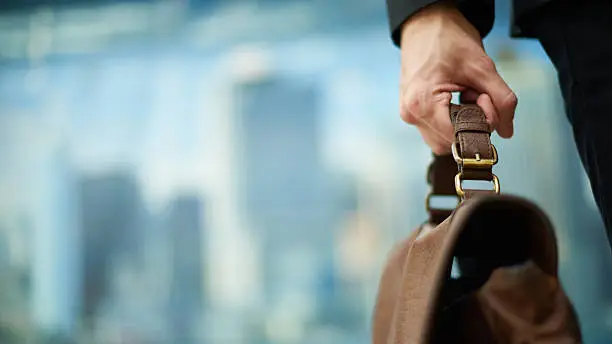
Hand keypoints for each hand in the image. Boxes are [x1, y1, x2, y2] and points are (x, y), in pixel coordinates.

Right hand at [399, 1, 516, 153]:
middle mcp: (411, 114)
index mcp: (423, 104)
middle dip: (471, 125)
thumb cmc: (447, 39)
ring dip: (461, 124)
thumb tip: (506, 130)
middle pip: (450, 144)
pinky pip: (436, 129)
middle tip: (476, 95)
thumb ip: (502, 100)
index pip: (458, 137)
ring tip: (464, 94)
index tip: (485, 98)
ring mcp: (409, 114)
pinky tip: (455, 97)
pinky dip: (452, 118)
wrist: (426, 24)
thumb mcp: (483, 67)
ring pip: (443, 140)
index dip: (480, 123)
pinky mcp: (412, 112)